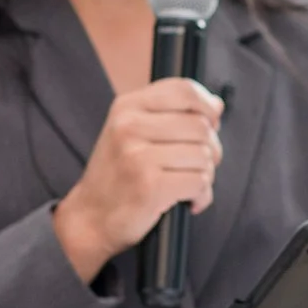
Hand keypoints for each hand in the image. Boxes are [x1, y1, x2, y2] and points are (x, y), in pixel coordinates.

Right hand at [51, 78, 224, 282]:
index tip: (211, 124)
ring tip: (188, 185)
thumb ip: (171, 113)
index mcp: (127, 107)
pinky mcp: (149, 185)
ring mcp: (138, 156)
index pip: (184, 91)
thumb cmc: (119, 174)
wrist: (90, 216)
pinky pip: (199, 182)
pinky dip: (201, 195)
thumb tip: (217, 105)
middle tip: (197, 165)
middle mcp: (129, 126)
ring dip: (205, 175)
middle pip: (200, 126)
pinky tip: (188, 201)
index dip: (208, 107)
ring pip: (203, 155)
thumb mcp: (132, 131)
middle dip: (211, 148)